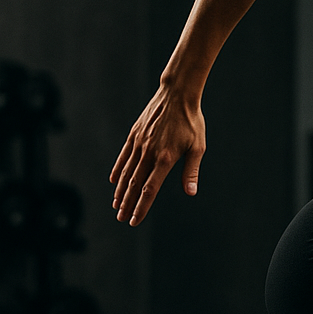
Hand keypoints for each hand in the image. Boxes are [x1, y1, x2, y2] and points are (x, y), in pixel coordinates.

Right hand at [109, 85, 205, 226]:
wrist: (177, 94)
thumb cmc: (191, 121)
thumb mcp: (198, 147)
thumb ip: (191, 171)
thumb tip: (191, 192)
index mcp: (166, 158)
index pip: (150, 190)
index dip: (142, 207)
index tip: (135, 220)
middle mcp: (149, 153)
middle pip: (135, 185)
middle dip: (127, 204)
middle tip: (121, 219)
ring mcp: (139, 143)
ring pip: (126, 172)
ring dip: (121, 191)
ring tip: (116, 205)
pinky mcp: (134, 135)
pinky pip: (123, 156)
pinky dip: (118, 170)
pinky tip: (114, 181)